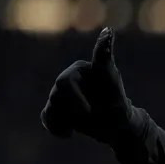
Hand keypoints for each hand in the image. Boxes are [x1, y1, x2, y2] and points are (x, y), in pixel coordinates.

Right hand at [41, 28, 132, 143]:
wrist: (117, 124)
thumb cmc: (117, 100)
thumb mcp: (111, 80)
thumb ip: (104, 57)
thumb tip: (108, 30)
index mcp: (80, 69)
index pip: (67, 81)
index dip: (76, 97)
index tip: (87, 109)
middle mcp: (68, 78)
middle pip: (57, 96)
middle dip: (75, 109)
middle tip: (92, 115)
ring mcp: (60, 93)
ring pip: (52, 107)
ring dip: (69, 119)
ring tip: (87, 121)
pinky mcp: (57, 107)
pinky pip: (47, 116)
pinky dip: (57, 127)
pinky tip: (69, 133)